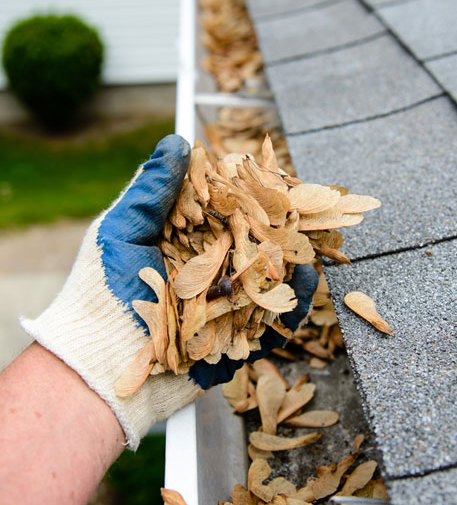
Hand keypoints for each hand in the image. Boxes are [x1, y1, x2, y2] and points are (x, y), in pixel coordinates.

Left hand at [22, 135, 316, 448]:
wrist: (96, 363)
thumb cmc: (99, 290)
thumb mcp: (120, 230)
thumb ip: (150, 189)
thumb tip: (176, 141)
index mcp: (180, 243)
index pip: (220, 212)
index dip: (245, 194)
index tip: (269, 175)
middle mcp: (204, 272)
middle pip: (248, 244)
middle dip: (276, 227)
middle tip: (302, 206)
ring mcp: (219, 307)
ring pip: (263, 280)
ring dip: (288, 261)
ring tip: (312, 241)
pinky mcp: (230, 342)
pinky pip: (267, 323)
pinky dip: (289, 305)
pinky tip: (305, 283)